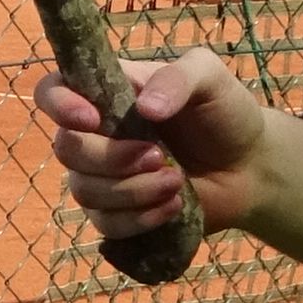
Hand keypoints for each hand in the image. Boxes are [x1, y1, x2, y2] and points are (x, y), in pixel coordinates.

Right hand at [38, 50, 267, 252]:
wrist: (251, 166)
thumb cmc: (225, 113)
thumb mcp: (210, 77)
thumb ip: (178, 78)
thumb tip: (146, 109)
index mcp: (107, 92)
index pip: (51, 91)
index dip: (59, 105)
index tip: (92, 119)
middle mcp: (96, 134)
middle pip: (65, 150)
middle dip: (111, 158)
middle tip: (160, 155)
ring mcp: (104, 177)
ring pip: (85, 192)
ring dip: (132, 191)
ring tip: (176, 182)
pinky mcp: (119, 213)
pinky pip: (106, 225)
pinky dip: (140, 218)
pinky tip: (174, 205)